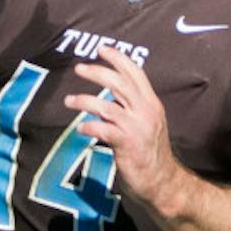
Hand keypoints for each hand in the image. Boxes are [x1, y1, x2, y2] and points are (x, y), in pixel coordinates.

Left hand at [66, 46, 180, 208]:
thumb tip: (113, 93)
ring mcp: (137, 128)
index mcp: (152, 104)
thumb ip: (134, 107)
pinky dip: (90, 127)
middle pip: (121, 84)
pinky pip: (104, 130)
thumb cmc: (150, 153)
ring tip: (69, 101)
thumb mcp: (147, 123)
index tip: (102, 48)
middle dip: (98, 72)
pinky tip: (81, 128)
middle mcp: (147, 112)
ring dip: (85, 100)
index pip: (137, 73)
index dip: (119, 59)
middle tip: (79, 68)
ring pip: (108, 106)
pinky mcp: (127, 144)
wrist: (162, 182)